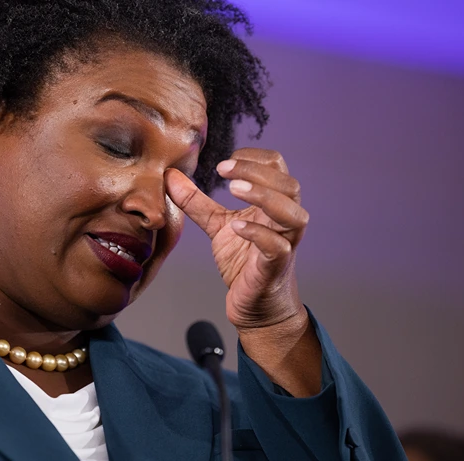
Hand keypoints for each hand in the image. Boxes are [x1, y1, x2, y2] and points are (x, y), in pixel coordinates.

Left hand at [165, 148, 308, 331]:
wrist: (254, 305)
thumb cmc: (243, 262)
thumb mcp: (216, 225)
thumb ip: (195, 201)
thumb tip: (170, 175)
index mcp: (273, 204)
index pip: (278, 167)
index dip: (254, 158)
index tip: (225, 163)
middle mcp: (284, 220)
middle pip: (288, 184)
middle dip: (256, 171)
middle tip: (223, 169)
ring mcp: (284, 243)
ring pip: (293, 213)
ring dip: (264, 196)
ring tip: (233, 189)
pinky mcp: (275, 267)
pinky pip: (277, 246)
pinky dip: (258, 233)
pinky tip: (236, 226)